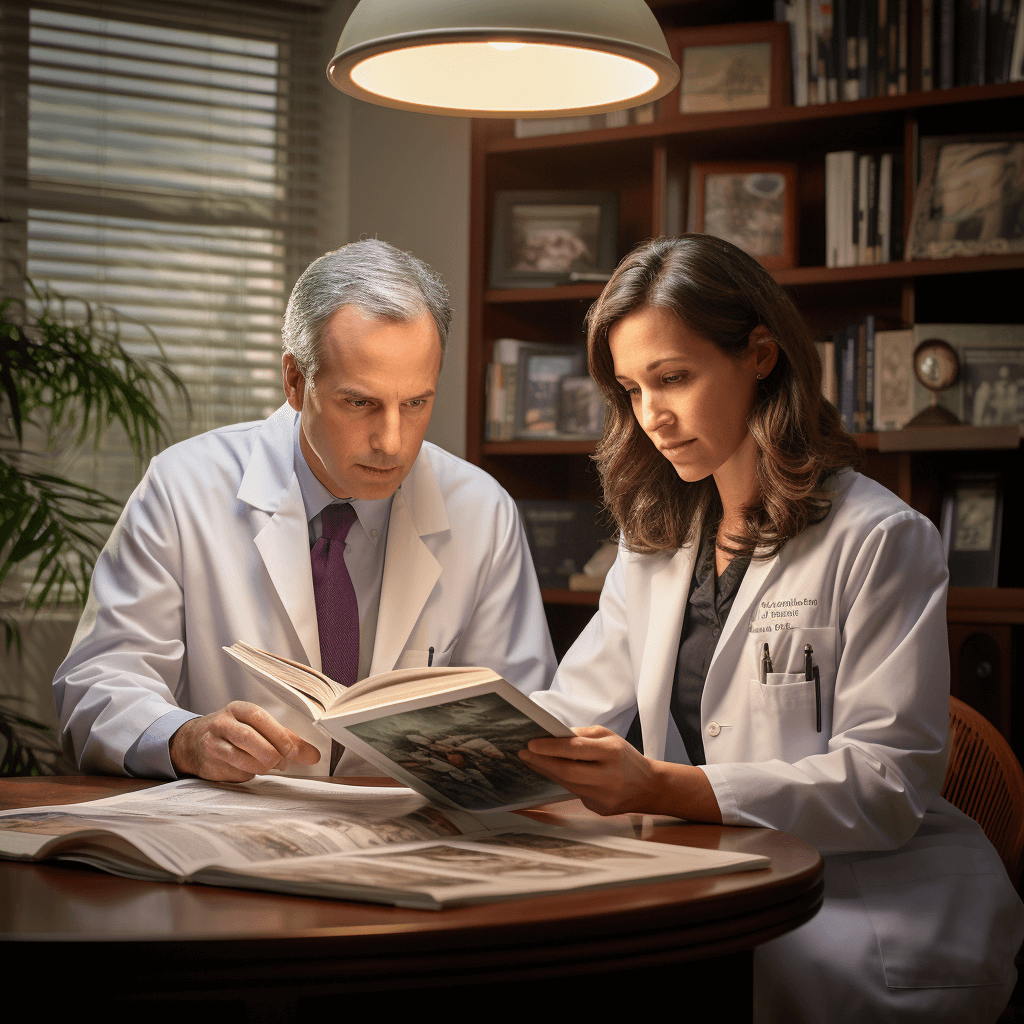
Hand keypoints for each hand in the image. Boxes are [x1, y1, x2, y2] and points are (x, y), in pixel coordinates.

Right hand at [169, 701, 320, 781]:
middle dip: (271, 753)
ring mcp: (214, 742)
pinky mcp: (210, 762)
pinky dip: (248, 773)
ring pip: (242, 757)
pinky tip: (251, 769)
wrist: (194, 742)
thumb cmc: (236, 732)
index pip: (260, 718)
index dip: (279, 735)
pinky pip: (234, 771)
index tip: (295, 751)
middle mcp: (223, 722)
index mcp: (240, 709)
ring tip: (269, 766)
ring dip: (261, 766)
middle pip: (250, 737)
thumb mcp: (259, 728)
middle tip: (282, 763)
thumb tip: (314, 755)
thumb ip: (286, 739)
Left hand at [520, 725, 721, 821]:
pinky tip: (553, 773)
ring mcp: (604, 796)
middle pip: (567, 772)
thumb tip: (553, 735)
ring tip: (533, 761)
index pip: (575, 749)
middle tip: (524, 753)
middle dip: (542, 762)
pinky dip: (562, 782)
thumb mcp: (609, 736)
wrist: (649, 787)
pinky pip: (575, 794)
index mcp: (612, 753)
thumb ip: (582, 735)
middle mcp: (609, 776)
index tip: (531, 744)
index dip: (551, 747)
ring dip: (548, 772)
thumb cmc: (625, 757)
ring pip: (568, 784)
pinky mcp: (600, 809)